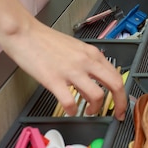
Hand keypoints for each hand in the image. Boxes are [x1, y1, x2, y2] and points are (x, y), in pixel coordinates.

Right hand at [0, 18, 127, 119]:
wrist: (24, 33)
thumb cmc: (46, 41)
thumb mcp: (75, 49)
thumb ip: (87, 65)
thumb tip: (94, 85)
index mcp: (92, 54)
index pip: (117, 76)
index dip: (123, 94)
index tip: (121, 104)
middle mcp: (86, 61)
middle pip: (115, 85)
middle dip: (120, 104)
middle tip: (117, 115)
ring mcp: (71, 71)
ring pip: (97, 95)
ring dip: (95, 109)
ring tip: (88, 112)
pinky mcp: (54, 80)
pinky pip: (70, 102)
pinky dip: (72, 111)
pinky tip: (69, 111)